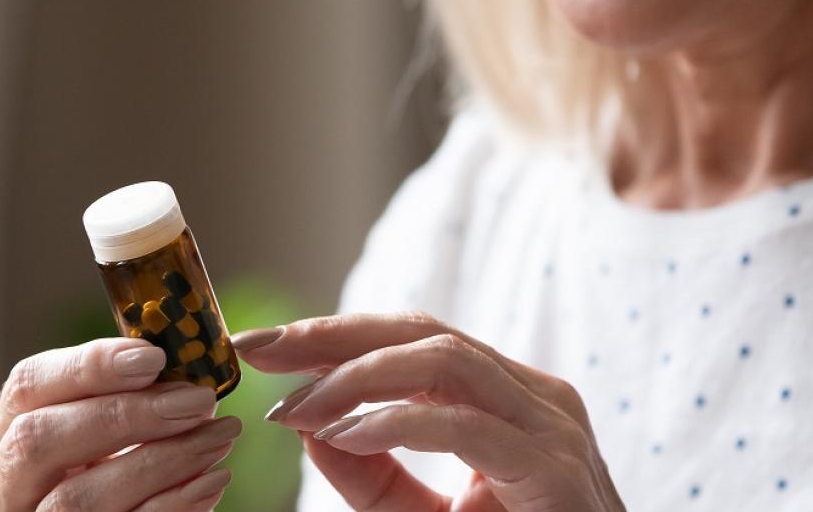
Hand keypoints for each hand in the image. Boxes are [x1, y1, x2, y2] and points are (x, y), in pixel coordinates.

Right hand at [0, 337, 239, 510]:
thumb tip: (187, 377)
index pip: (27, 385)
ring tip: (218, 437)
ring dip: (157, 463)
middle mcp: (7, 482)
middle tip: (195, 400)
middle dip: (123, 414)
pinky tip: (211, 480)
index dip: (87, 366)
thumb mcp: (106, 435)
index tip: (152, 356)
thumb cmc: (113, 478)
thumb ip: (130, 401)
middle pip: (39, 440)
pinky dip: (169, 506)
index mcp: (10, 432)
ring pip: (75, 499)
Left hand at [233, 313, 624, 511]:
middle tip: (257, 351)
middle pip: (424, 334)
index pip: (414, 342)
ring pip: (445, 362)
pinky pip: (467, 424)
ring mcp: (554, 429)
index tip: (258, 350)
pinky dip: (398, 423)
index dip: (335, 337)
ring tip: (296, 406)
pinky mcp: (556, 471)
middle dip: (332, 336)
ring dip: (355, 377)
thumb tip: (309, 428)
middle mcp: (537, 399)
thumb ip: (372, 478)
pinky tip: (346, 434)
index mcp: (511, 400)